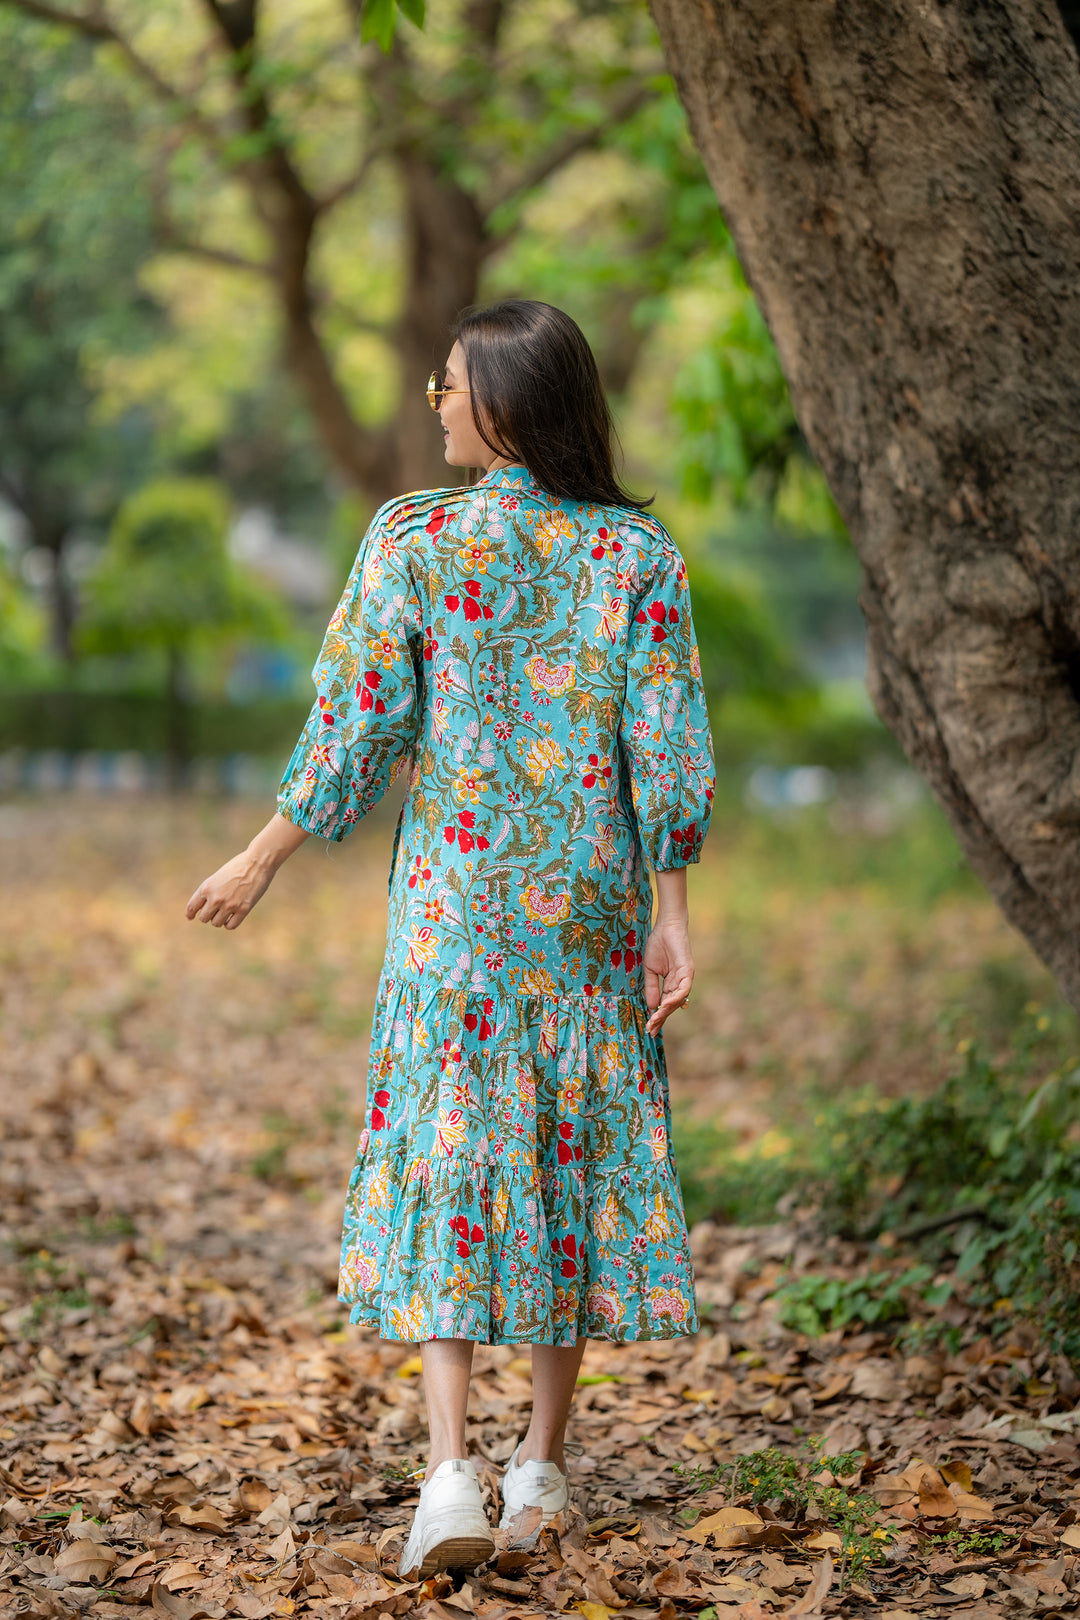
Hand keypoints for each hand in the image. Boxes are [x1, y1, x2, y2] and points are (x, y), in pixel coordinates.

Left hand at [186, 812, 308, 929]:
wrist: (257, 862)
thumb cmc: (238, 867)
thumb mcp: (217, 877)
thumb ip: (209, 892)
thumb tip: (205, 910)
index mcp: (206, 888)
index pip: (191, 907)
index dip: (190, 914)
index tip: (190, 917)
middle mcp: (216, 898)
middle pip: (204, 918)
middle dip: (208, 915)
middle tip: (215, 910)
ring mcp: (229, 905)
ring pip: (216, 923)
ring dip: (220, 920)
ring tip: (225, 912)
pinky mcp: (243, 909)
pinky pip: (231, 926)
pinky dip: (229, 924)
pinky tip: (232, 917)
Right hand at [642, 916, 694, 1035]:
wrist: (665, 927)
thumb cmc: (658, 945)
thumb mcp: (650, 970)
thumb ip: (652, 988)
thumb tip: (652, 1007)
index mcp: (671, 984)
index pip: (664, 1005)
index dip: (657, 1017)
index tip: (649, 1029)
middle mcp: (680, 984)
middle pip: (671, 1006)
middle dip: (661, 1019)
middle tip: (651, 1030)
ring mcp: (685, 978)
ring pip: (677, 1001)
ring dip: (666, 1012)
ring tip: (655, 1020)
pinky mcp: (688, 971)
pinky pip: (683, 989)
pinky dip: (675, 998)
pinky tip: (664, 1006)